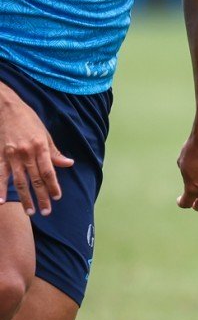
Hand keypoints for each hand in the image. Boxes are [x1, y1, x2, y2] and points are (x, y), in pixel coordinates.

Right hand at [0, 91, 71, 215]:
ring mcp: (12, 155)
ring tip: (30, 212)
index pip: (49, 172)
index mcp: (41, 147)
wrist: (6, 108)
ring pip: (19, 181)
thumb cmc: (28, 120)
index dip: (53, 186)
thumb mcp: (45, 133)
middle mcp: (27, 153)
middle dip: (41, 197)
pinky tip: (1, 201)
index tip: (57, 198)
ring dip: (25, 197)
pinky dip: (0, 188)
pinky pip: (0, 175)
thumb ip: (54, 151)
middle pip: (36, 180)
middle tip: (46, 212)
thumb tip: (69, 164)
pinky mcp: (0, 155)